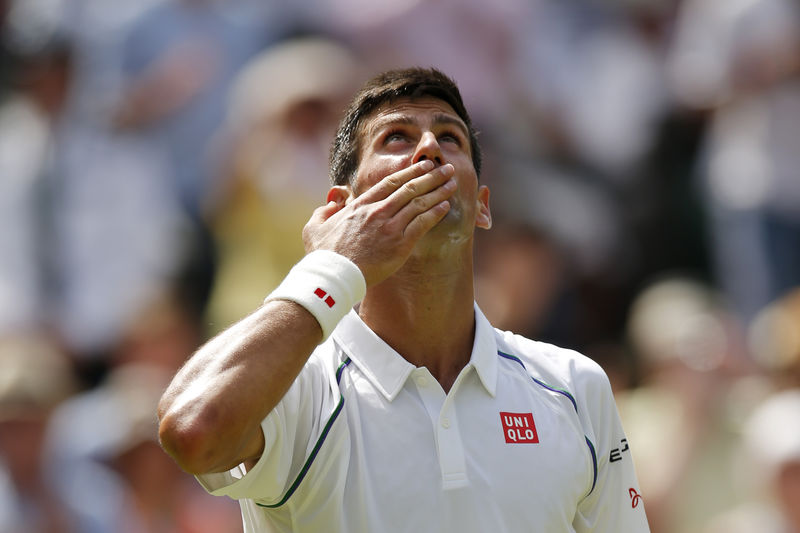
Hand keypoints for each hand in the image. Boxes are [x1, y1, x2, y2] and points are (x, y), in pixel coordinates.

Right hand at [302, 160, 455, 286]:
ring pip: (419, 203)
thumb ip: (324, 210)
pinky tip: (446, 207)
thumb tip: (333, 201)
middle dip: (431, 176)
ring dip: (438, 191)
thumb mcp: (315, 227)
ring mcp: (390, 226)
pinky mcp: (400, 244)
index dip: (410, 172)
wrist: (334, 276)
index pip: (390, 182)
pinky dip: (435, 213)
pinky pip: (422, 224)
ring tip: (452, 184)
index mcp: (360, 205)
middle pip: (410, 188)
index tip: (423, 165)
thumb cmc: (323, 256)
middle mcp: (378, 211)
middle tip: (446, 169)